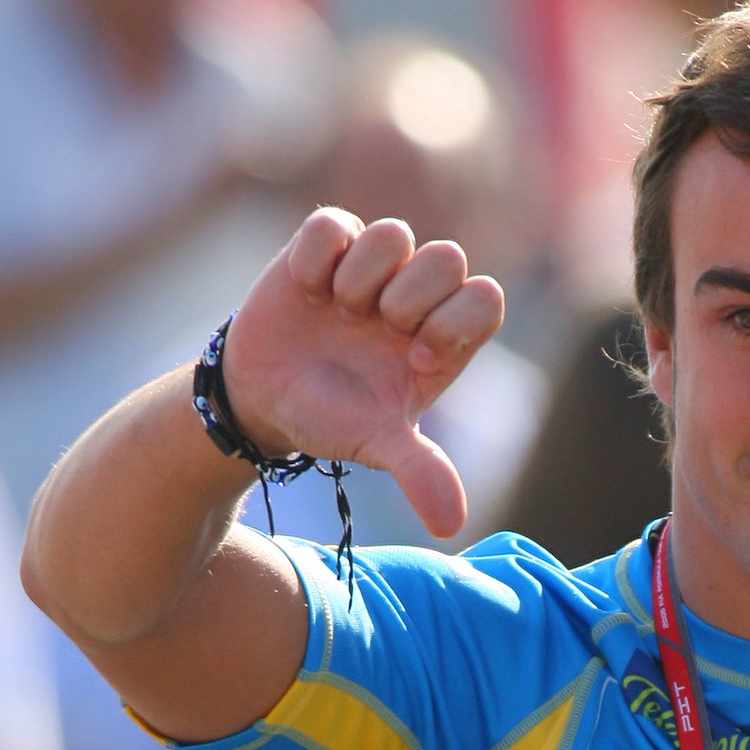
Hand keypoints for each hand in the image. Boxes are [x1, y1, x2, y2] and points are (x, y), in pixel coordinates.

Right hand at [221, 208, 506, 538]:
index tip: (415, 359)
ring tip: (337, 312)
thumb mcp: (375, 446)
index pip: (486, 300)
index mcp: (442, 338)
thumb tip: (452, 525)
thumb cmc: (331, 419)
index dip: (456, 323)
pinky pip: (336, 223)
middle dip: (412, 296)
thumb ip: (419, 473)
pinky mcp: (324, 246)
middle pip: (450, 256)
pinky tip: (307, 291)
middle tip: (377, 329)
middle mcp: (415, 297)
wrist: (263, 400)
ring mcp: (371, 268)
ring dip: (364, 277)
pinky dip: (319, 257)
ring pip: (395, 234)